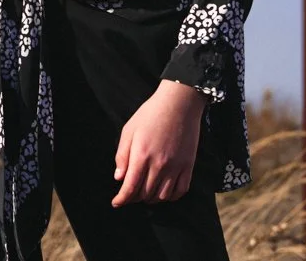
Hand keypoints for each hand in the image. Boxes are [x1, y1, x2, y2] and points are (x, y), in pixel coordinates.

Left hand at [111, 79, 207, 206]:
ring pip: (162, 196)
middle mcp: (159, 165)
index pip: (130, 187)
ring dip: (151, 198)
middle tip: (129, 194)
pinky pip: (181, 191)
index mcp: (141, 155)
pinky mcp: (189, 166)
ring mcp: (176, 167)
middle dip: (134, 198)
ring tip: (144, 193)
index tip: (116, 203)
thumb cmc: (150, 114)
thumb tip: (119, 177)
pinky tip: (163, 192)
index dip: (122, 199)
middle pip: (145, 194)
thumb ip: (122, 155)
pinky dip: (171, 197)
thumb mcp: (129, 130)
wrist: (179, 103)